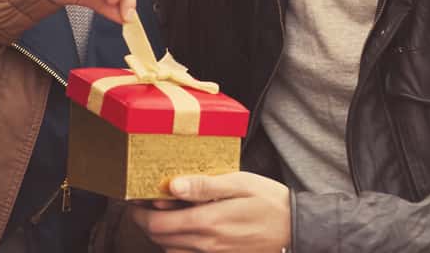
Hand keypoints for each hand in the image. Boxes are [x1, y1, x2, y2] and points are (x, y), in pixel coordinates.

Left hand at [129, 172, 289, 251]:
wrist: (295, 227)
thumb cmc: (269, 200)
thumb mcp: (239, 183)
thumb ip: (204, 186)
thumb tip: (173, 186)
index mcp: (208, 222)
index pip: (158, 225)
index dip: (139, 215)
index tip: (134, 200)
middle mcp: (206, 243)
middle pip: (160, 239)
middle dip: (145, 223)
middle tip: (143, 204)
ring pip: (171, 250)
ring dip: (160, 233)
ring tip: (162, 212)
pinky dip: (177, 244)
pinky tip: (183, 228)